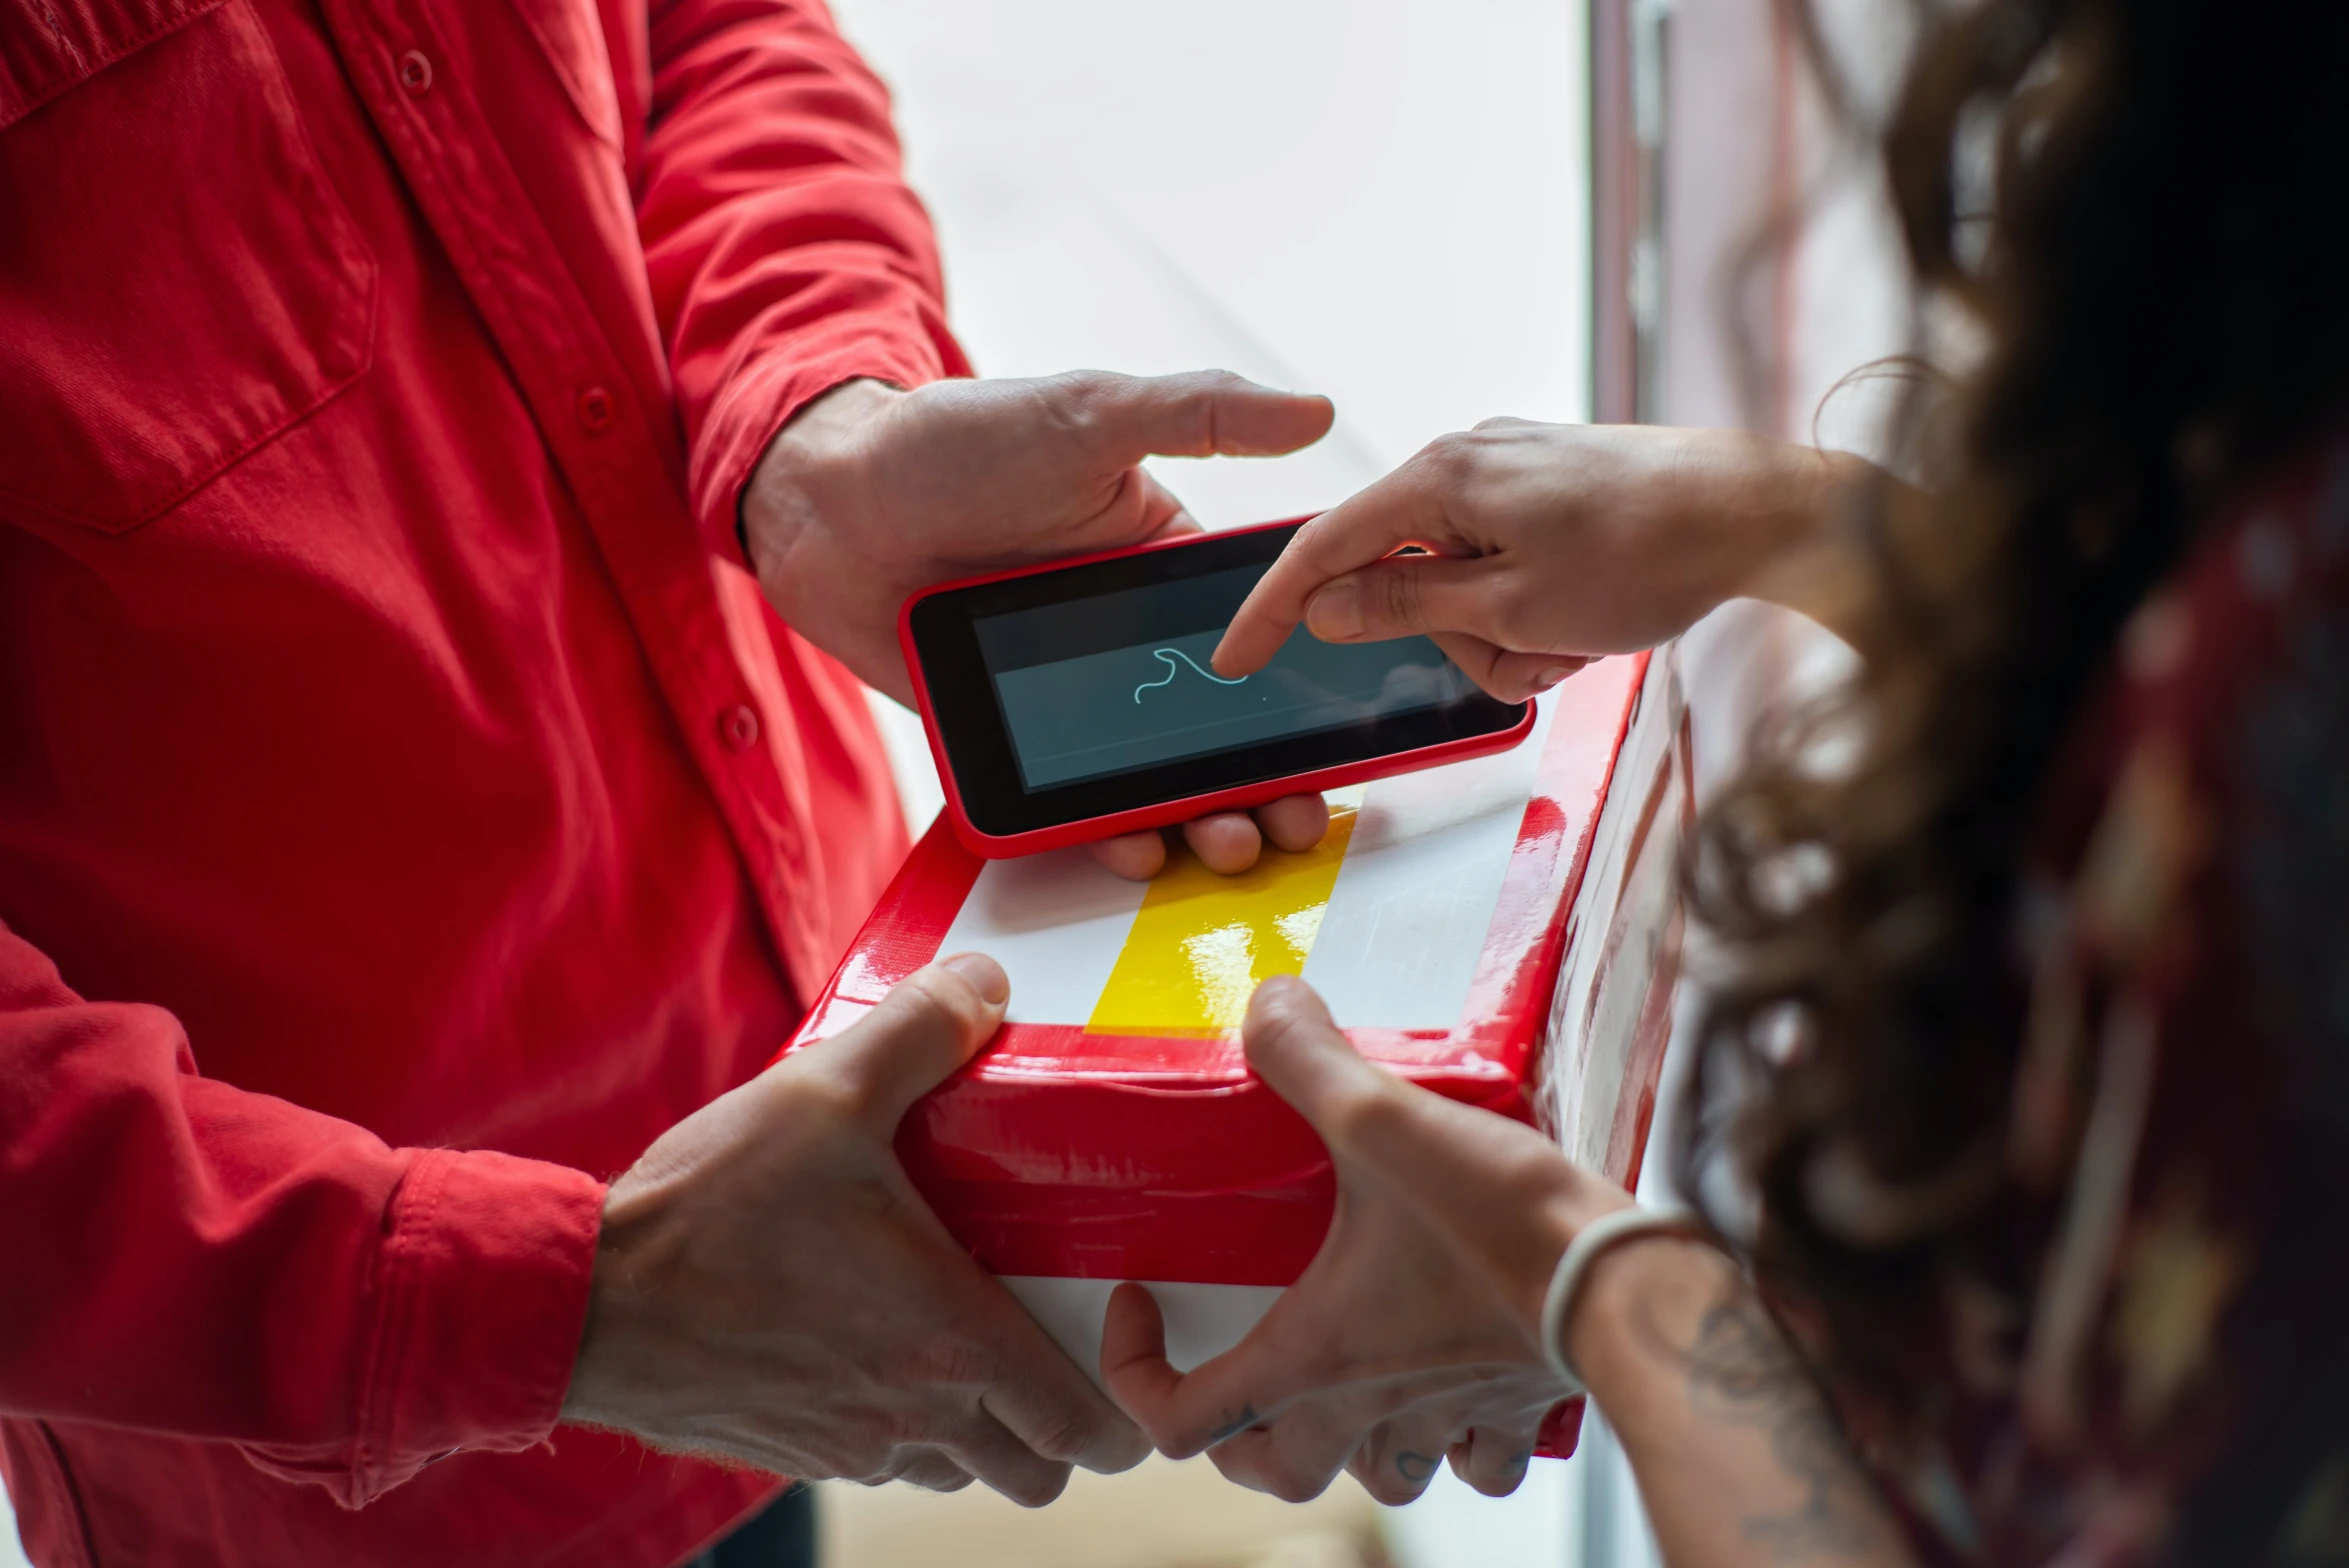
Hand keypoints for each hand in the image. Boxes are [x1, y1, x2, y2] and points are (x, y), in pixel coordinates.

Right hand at [562, 954, 1148, 1503]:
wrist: (583, 1301)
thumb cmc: (711, 1211)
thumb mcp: (828, 1095)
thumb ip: (921, 1033)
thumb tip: (987, 984)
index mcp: (949, 1341)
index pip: (1083, 1431)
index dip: (1122, 1409)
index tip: (1117, 1344)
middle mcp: (912, 1415)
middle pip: (1036, 1476)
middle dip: (1058, 1429)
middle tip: (1049, 1346)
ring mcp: (849, 1446)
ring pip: (958, 1475)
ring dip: (977, 1431)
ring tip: (961, 1340)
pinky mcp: (792, 1451)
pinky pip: (879, 1462)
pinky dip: (901, 1428)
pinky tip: (874, 1345)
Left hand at [746, 371, 1337, 877]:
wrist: (825, 501)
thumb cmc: (955, 441)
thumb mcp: (1090, 413)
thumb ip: (1202, 415)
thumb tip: (1318, 411)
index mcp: (1165, 567)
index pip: (1260, 639)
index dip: (1306, 693)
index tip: (1345, 738)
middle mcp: (1127, 641)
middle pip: (1216, 730)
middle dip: (1264, 783)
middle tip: (1293, 822)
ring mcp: (1069, 699)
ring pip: (1150, 777)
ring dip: (1199, 821)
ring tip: (1227, 845)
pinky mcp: (1010, 740)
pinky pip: (1066, 799)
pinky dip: (1105, 834)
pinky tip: (1136, 848)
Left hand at [1099, 976, 1633, 1504]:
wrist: (1623, 1284)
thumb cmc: (1500, 1223)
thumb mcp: (1382, 1118)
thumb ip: (1307, 1057)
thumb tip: (1266, 1004)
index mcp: (1313, 1354)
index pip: (1181, 1420)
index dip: (1136, 1374)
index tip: (1142, 1307)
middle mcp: (1368, 1405)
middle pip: (1273, 1472)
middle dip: (1240, 1438)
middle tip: (1235, 1367)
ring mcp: (1445, 1416)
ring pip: (1376, 1478)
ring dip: (1351, 1445)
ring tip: (1346, 1381)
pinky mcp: (1515, 1406)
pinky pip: (1478, 1461)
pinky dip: (1460, 1443)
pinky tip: (1458, 1391)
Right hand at [1212, 422, 1876, 701]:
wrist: (1764, 513)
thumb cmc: (1648, 552)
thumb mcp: (1510, 605)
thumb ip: (1403, 604)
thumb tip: (1325, 605)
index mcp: (1441, 478)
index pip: (1323, 547)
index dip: (1273, 609)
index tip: (1237, 657)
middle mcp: (1467, 461)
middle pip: (1404, 578)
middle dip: (1459, 640)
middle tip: (1531, 656)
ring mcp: (1512, 473)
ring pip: (1462, 585)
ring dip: (1508, 635)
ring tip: (1577, 637)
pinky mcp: (1551, 491)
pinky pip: (1507, 568)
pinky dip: (1537, 610)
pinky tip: (1592, 616)